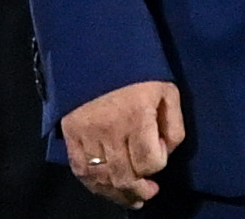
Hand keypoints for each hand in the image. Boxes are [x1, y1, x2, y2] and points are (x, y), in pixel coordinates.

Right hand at [62, 81, 184, 209]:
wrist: (95, 49)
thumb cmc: (137, 71)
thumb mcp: (167, 91)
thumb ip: (174, 124)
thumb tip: (166, 151)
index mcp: (137, 116)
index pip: (150, 162)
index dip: (159, 163)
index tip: (159, 152)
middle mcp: (111, 129)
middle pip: (125, 177)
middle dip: (140, 191)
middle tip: (148, 192)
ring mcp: (87, 132)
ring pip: (102, 177)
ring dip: (117, 193)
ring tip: (129, 197)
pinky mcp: (70, 132)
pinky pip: (79, 168)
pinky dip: (92, 183)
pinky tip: (104, 185)